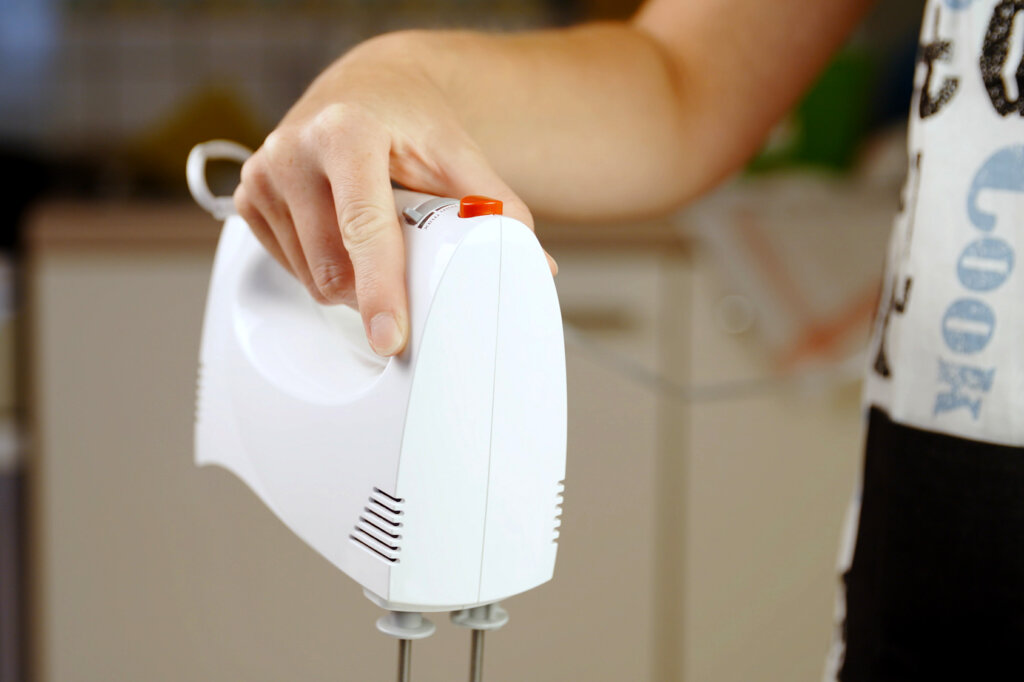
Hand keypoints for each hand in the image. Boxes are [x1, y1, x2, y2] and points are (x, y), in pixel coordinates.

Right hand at [233, 32, 545, 356]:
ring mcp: (264, 174)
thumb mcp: (457, 153)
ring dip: (351, 279)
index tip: (391, 336)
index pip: (364, 229)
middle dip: (376, 288)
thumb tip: (537, 263)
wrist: (366, 88)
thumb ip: (495, 206)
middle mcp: (295, 149)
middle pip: (336, 268)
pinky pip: (291, 268)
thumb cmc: (408, 120)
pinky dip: (324, 266)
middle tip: (405, 265)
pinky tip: (339, 229)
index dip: (381, 289)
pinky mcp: (249, 197)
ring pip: (312, 278)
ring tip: (371, 235)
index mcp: (345, 133)